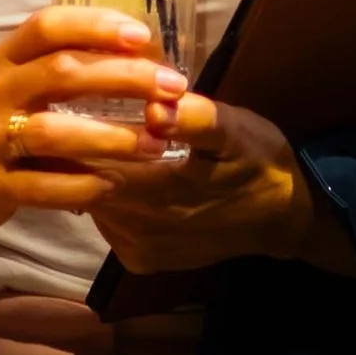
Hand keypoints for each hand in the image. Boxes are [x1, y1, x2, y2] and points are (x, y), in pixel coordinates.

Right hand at [0, 7, 190, 239]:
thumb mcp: (11, 83)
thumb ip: (60, 70)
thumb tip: (141, 61)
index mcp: (2, 60)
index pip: (46, 26)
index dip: (94, 25)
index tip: (141, 36)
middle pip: (60, 73)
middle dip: (123, 78)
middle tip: (172, 88)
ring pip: (52, 132)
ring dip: (111, 137)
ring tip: (156, 144)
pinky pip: (42, 187)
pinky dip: (83, 186)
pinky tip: (112, 186)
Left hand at [86, 93, 355, 274]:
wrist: (287, 216)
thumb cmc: (258, 162)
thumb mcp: (235, 131)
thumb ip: (196, 120)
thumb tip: (155, 107)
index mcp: (154, 195)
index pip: (85, 158)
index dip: (71, 124)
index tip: (68, 94)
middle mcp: (135, 230)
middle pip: (79, 180)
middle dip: (73, 144)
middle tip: (74, 106)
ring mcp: (135, 249)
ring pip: (87, 200)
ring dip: (86, 168)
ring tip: (89, 129)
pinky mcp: (140, 260)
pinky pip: (104, 219)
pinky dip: (103, 192)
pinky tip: (115, 167)